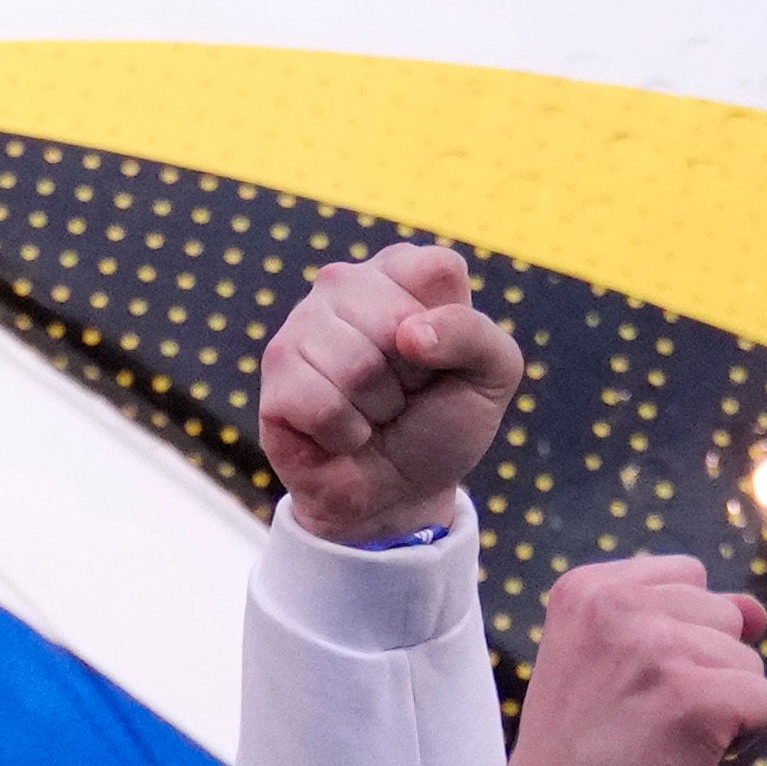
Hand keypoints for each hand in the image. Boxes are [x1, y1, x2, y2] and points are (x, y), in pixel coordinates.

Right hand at [257, 245, 523, 546]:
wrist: (397, 495)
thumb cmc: (439, 423)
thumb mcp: (491, 376)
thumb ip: (476, 335)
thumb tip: (409, 333)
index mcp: (400, 270)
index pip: (437, 270)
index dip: (451, 330)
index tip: (439, 360)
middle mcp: (346, 283)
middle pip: (394, 319)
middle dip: (411, 377)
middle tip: (402, 394)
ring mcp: (303, 322)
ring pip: (356, 365)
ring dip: (377, 409)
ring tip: (370, 413)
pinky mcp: (275, 370)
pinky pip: (321, 403)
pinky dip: (345, 434)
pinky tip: (341, 433)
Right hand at [459, 556, 766, 765]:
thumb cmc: (581, 755)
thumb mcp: (608, 664)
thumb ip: (679, 621)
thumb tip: (757, 610)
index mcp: (588, 588)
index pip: (688, 577)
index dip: (681, 635)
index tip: (630, 684)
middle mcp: (619, 605)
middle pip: (725, 616)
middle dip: (706, 670)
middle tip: (643, 719)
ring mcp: (658, 649)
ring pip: (748, 661)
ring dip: (722, 707)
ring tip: (660, 740)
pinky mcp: (696, 697)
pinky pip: (763, 702)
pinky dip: (741, 739)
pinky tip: (687, 757)